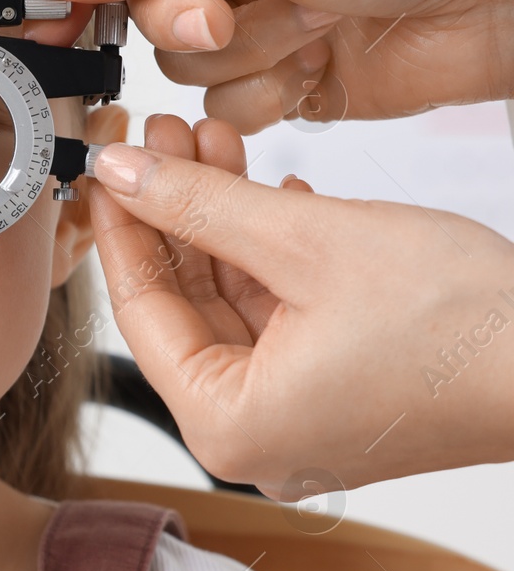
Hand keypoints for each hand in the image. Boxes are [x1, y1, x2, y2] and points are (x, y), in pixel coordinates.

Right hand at [22, 0, 513, 130]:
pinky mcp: (269, 65)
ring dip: (244, 54)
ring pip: (177, 64)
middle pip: (134, 9)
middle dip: (190, 21)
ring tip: (311, 17)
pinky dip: (267, 91)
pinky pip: (219, 104)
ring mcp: (243, 3)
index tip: (56, 28)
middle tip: (229, 14)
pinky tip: (318, 57)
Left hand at [86, 115, 513, 496]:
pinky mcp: (341, 395)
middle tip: (162, 132)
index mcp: (227, 424)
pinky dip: (273, 255)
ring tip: (213, 137)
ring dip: (224, 221)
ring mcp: (299, 421)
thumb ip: (201, 204)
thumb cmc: (463, 320)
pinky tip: (274, 190)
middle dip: (177, 211)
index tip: (106, 161)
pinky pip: (282, 319)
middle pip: (186, 307)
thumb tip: (122, 170)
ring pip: (235, 304)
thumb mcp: (308, 240)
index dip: (120, 225)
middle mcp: (252, 437)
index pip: (141, 312)